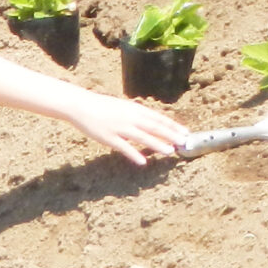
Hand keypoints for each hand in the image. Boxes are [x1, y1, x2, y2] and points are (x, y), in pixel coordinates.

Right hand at [65, 92, 191, 165]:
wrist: (82, 105)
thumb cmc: (103, 107)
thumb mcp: (124, 107)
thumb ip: (138, 115)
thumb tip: (153, 122)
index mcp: (135, 109)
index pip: (158, 118)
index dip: (173, 126)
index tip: (185, 132)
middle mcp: (130, 117)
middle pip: (154, 127)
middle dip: (171, 135)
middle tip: (184, 143)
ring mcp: (120, 127)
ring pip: (142, 137)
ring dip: (157, 144)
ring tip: (170, 151)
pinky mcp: (108, 137)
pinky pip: (123, 147)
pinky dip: (134, 154)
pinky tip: (143, 162)